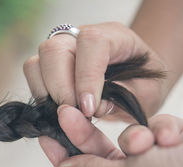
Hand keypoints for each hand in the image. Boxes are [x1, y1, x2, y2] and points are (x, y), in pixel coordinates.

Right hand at [23, 22, 167, 119]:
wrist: (136, 82)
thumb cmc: (144, 84)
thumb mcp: (149, 93)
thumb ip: (128, 97)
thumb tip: (96, 107)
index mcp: (114, 36)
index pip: (91, 43)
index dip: (86, 76)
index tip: (89, 109)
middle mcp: (81, 37)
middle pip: (55, 50)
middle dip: (61, 89)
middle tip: (76, 114)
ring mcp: (62, 50)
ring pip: (36, 63)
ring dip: (47, 94)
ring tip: (68, 113)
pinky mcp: (48, 66)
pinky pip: (32, 76)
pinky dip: (40, 97)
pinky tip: (59, 110)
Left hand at [50, 106, 182, 166]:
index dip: (64, 157)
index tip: (47, 134)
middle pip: (101, 156)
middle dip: (85, 134)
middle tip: (65, 111)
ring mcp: (159, 165)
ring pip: (129, 139)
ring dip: (137, 138)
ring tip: (147, 144)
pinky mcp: (176, 143)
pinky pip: (155, 127)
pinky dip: (164, 131)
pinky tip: (177, 139)